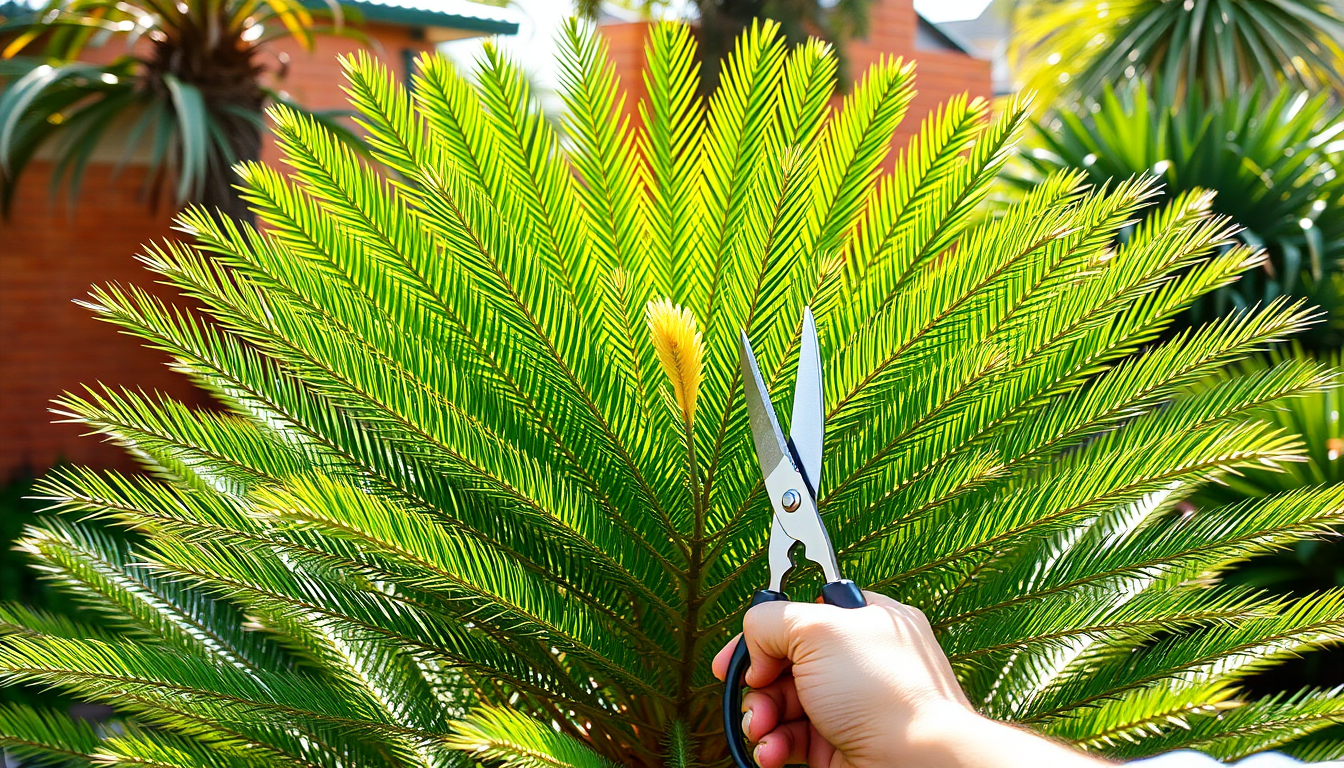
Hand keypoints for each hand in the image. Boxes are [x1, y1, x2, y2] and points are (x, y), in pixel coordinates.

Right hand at [712, 591, 1108, 767]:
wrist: (916, 764)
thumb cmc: (883, 694)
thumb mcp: (817, 630)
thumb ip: (771, 619)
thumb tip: (754, 646)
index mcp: (863, 619)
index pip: (800, 613)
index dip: (763, 632)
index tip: (734, 655)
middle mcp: (858, 662)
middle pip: (785, 662)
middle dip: (758, 681)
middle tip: (752, 693)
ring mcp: (849, 705)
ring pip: (784, 703)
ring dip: (761, 715)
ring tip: (761, 729)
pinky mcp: (839, 743)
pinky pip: (793, 738)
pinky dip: (774, 744)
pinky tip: (771, 750)